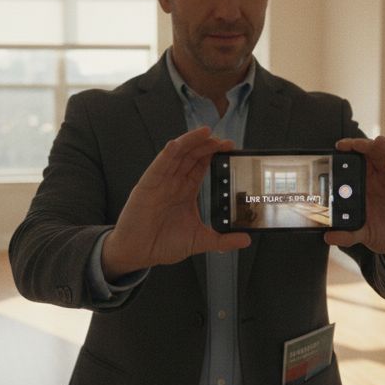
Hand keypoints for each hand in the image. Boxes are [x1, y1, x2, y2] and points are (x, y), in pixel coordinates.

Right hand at [101, 127, 250, 279]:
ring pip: (177, 155)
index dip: (214, 154)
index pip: (201, 166)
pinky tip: (176, 145)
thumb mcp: (199, 240)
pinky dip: (167, 154)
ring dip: (190, 142)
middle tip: (224, 140)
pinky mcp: (147, 185)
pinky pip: (158, 165)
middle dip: (207, 145)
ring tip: (206, 132)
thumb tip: (246, 239)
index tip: (230, 147)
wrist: (138, 252)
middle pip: (191, 156)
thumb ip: (222, 240)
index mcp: (185, 191)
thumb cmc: (162, 243)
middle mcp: (173, 182)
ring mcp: (160, 182)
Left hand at [324, 136, 384, 258]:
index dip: (350, 150)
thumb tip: (328, 237)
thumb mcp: (365, 234)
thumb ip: (348, 234)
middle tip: (353, 144)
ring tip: (377, 142)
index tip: (338, 147)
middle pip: (376, 152)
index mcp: (369, 182)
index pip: (359, 159)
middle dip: (365, 144)